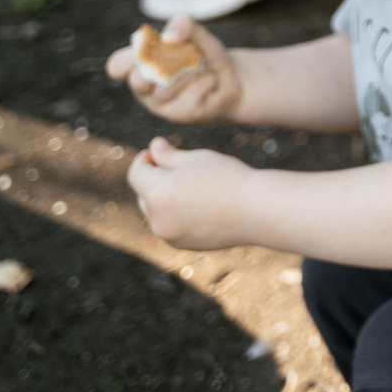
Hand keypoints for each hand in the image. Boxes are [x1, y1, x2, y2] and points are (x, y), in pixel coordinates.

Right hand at [105, 17, 243, 123]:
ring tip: (202, 66)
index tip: (144, 53)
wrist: (231, 79)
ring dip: (190, 71)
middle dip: (162, 64)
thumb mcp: (197, 34)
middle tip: (181, 57)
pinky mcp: (180, 115)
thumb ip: (183, 25)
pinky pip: (191, 94)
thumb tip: (169, 36)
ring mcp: (161, 104)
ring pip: (166, 87)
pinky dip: (206, 81)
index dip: (125, 60)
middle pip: (138, 80)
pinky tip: (210, 81)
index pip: (117, 66)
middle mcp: (145, 88)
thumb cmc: (204, 55)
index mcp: (140, 66)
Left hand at [127, 137, 255, 248]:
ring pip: (156, 212)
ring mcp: (168, 234)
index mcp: (157, 192)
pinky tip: (200, 205)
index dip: (144, 159)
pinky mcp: (181, 245)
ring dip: (165, 198)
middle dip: (154, 180)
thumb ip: (169, 155)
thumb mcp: (197, 159)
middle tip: (178, 169)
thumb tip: (152, 146)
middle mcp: (156, 218)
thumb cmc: (227, 178)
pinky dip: (176, 215)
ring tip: (193, 188)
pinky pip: (169, 225)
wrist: (256, 210)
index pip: (136, 173)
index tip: (156, 152)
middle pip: (143, 194)